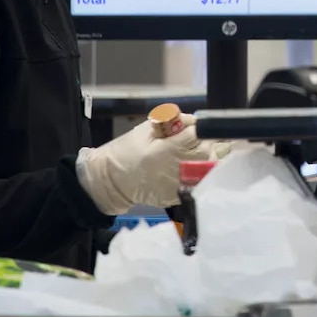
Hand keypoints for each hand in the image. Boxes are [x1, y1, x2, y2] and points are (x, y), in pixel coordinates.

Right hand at [75, 114, 204, 214]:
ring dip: (204, 160)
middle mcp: (177, 167)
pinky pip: (197, 183)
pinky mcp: (177, 196)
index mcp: (168, 149)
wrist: (110, 182)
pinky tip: (188, 170)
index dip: (198, 129)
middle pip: (206, 152)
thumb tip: (191, 120)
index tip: (194, 128)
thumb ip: (169, 122)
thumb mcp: (144, 131)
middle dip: (204, 143)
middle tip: (195, 141)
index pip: (197, 135)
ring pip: (206, 169)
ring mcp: (178, 184)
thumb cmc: (124, 154)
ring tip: (193, 155)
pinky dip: (197, 175)